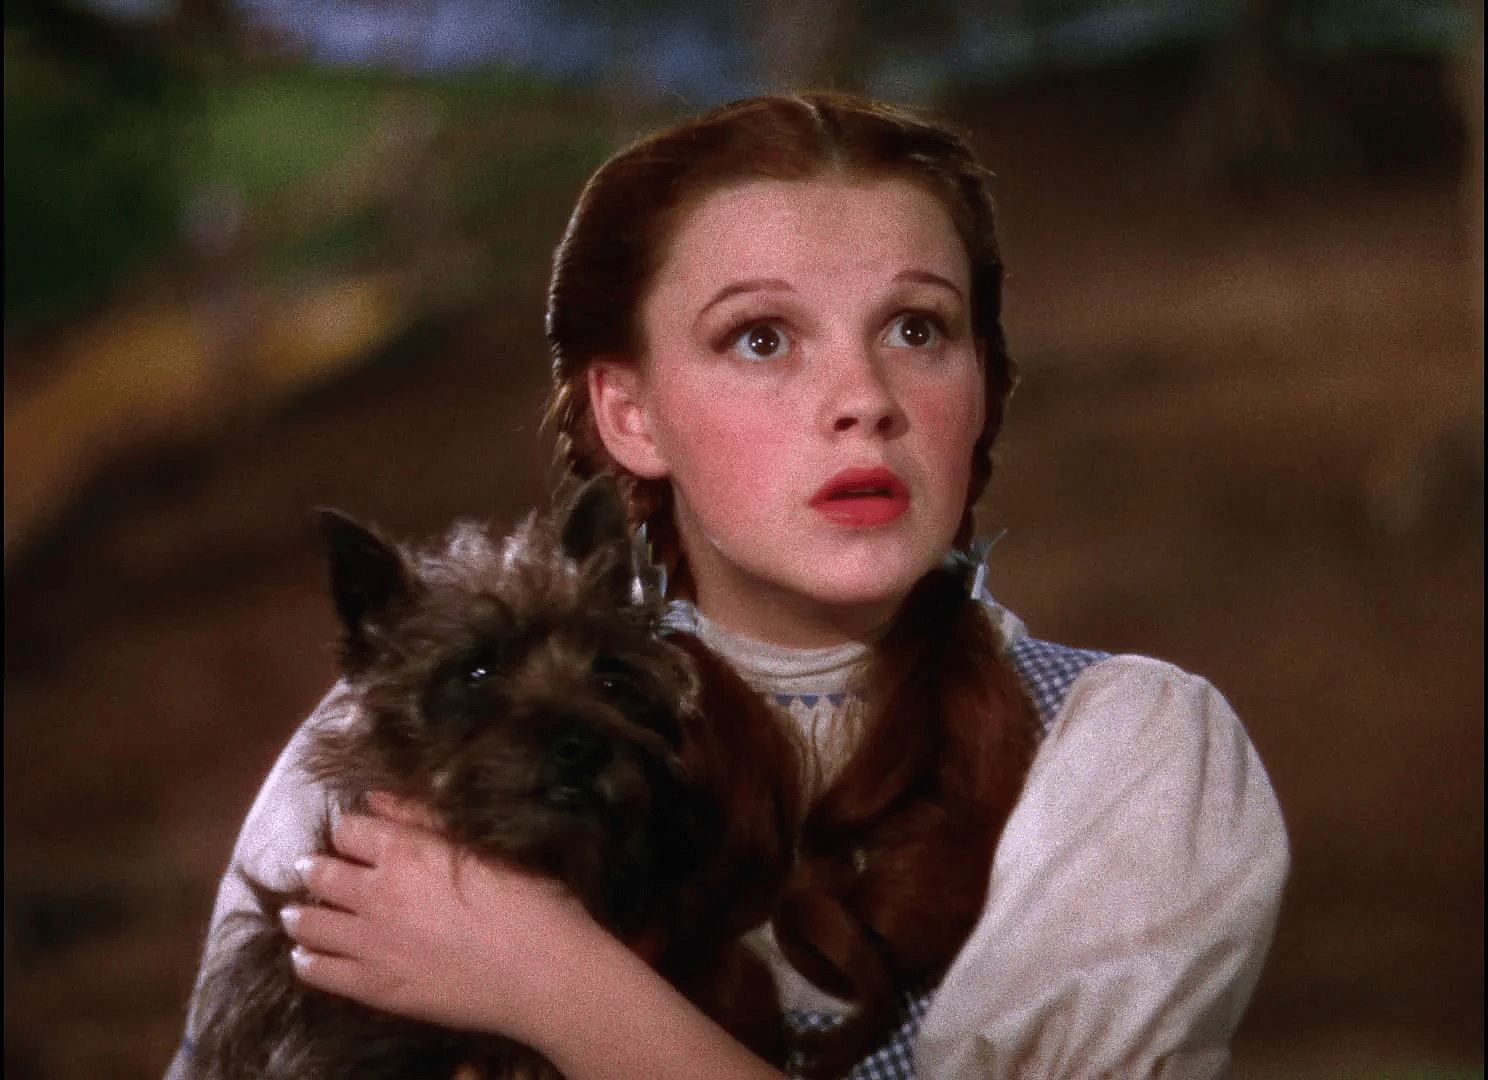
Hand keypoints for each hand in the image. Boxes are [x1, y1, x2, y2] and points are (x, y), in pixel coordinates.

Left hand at [281, 792, 598, 1042]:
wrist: (542, 973)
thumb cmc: (528, 900)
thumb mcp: (483, 845)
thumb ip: (425, 818)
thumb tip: (377, 798)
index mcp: (406, 850)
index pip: (349, 831)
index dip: (348, 832)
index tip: (351, 838)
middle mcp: (377, 893)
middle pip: (320, 874)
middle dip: (314, 869)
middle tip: (313, 870)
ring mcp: (371, 943)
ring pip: (310, 923)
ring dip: (301, 914)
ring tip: (299, 914)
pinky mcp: (374, 987)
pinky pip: (320, 972)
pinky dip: (307, 960)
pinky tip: (307, 957)